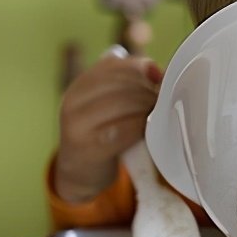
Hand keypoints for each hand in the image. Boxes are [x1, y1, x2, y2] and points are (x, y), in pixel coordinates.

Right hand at [54, 53, 162, 201]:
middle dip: (148, 90)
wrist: (80, 172)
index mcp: (80, 84)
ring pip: (124, 104)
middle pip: (122, 84)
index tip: (159, 78)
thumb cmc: (104, 133)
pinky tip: (147, 131)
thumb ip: (128, 83)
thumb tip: (157, 70)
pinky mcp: (86, 146)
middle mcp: (73, 99)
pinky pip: (123, 130)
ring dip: (148, 108)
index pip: (114, 64)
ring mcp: (76, 123)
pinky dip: (140, 128)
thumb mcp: (109, 103)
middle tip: (163, 100)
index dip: (142, 68)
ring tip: (157, 115)